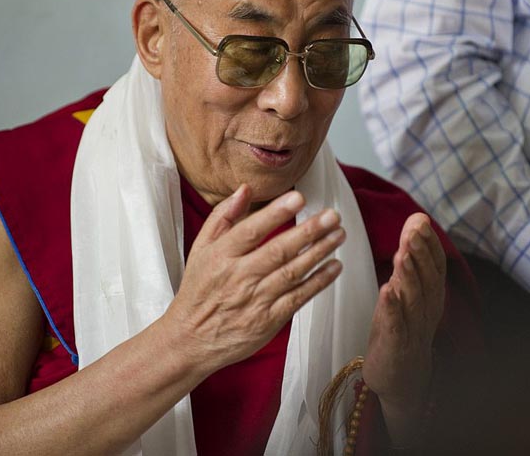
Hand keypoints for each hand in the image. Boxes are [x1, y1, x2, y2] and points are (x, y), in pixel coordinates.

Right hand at [164, 184, 344, 372]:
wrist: (190, 340)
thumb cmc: (198, 290)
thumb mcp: (201, 249)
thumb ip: (223, 217)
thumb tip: (245, 189)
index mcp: (221, 256)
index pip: (251, 230)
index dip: (275, 213)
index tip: (298, 197)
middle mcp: (239, 277)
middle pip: (278, 251)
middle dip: (308, 231)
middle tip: (332, 215)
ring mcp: (256, 300)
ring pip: (292, 272)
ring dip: (319, 252)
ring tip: (338, 234)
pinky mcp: (268, 321)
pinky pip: (298, 297)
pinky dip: (318, 282)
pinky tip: (334, 266)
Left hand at [363, 213, 446, 441]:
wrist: (402, 377)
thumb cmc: (402, 326)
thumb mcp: (407, 289)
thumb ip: (412, 258)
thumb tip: (416, 221)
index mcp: (431, 295)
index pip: (435, 265)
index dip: (429, 243)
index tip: (420, 220)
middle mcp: (428, 310)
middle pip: (428, 278)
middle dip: (421, 253)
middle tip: (413, 230)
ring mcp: (413, 329)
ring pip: (414, 300)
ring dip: (409, 276)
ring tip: (402, 255)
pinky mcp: (396, 345)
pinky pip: (396, 325)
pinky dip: (392, 309)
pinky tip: (387, 292)